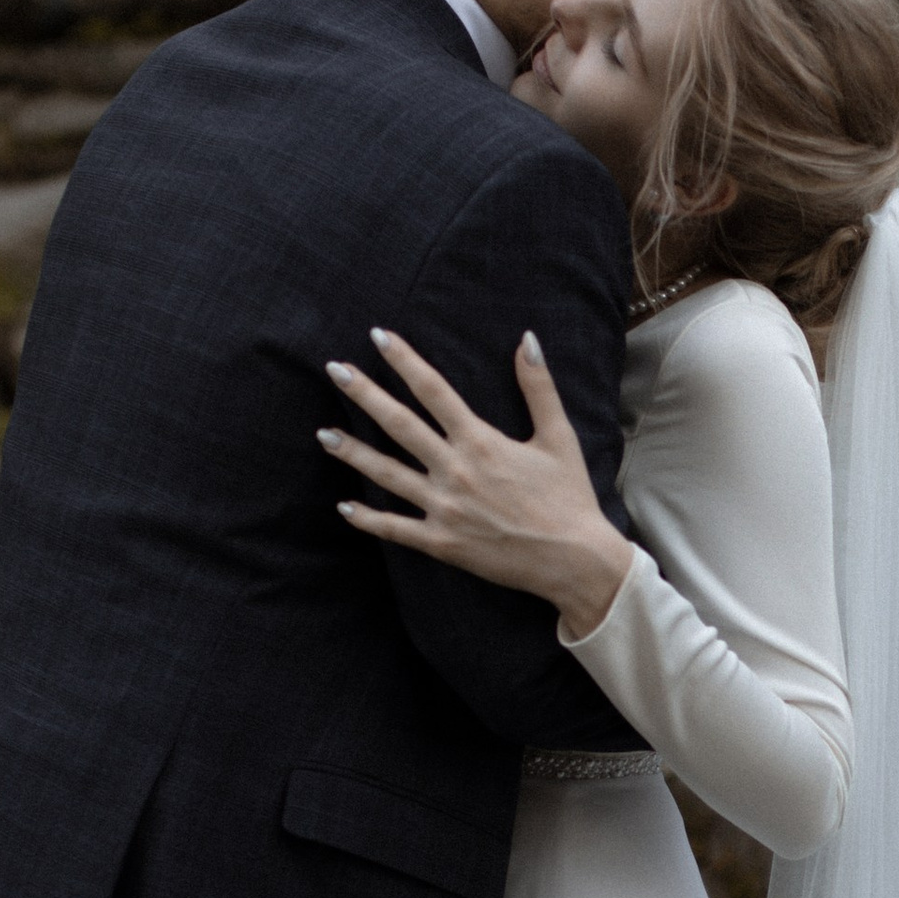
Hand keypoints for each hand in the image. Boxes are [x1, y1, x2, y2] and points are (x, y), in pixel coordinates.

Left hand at [321, 327, 632, 636]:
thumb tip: (526, 339)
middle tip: (334, 371)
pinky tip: (344, 507)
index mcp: (481, 441)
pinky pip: (396, 528)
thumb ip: (538, 387)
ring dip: (353, 453)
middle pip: (399, 424)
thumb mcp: (559, 437)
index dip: (403, 360)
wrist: (574, 560)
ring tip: (324, 434)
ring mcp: (444, 508)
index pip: (433, 390)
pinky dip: (368, 519)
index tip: (378, 337)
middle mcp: (455, 471)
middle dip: (364, 395)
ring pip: (387, 475)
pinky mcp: (442, 542)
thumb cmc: (569, 497)